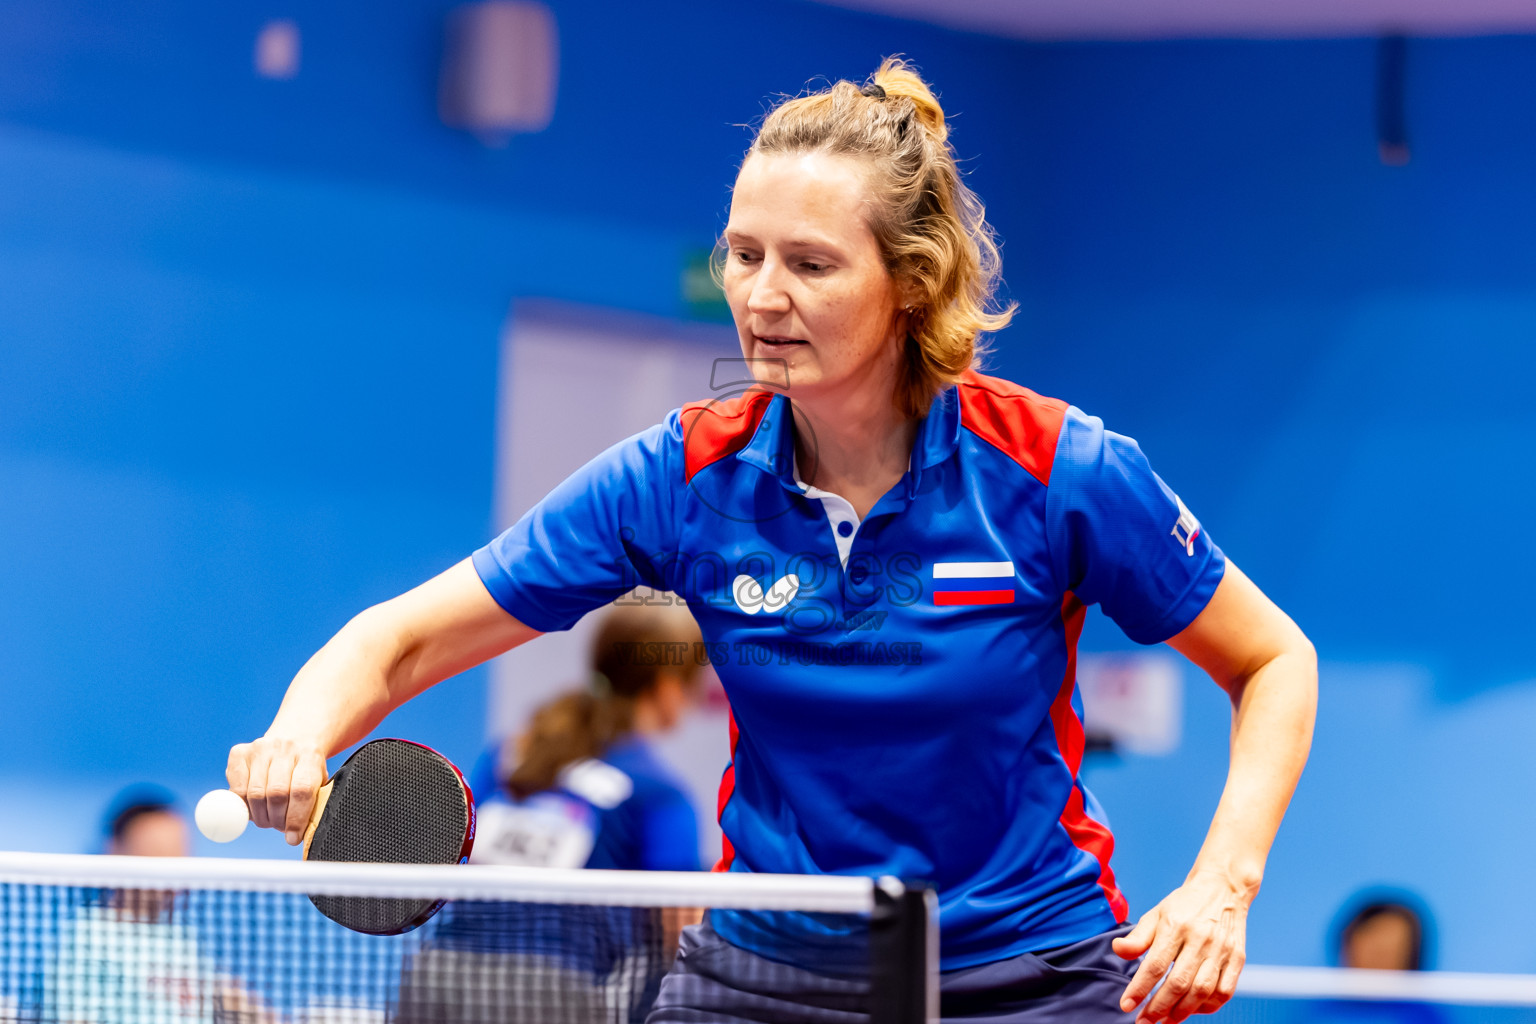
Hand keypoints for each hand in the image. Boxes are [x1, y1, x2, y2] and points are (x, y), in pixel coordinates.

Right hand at [226, 737, 327, 845]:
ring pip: (254, 793)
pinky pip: (236, 788)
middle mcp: (285, 748)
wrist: (295, 736)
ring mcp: (260, 748)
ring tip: (267, 819)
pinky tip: (252, 808)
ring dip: (259, 816)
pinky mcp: (240, 752)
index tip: (293, 838)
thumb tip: (297, 836)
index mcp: (310, 755)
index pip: (301, 790)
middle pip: (276, 793)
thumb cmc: (307, 768)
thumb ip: (313, 804)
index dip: (295, 819)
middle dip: (276, 819)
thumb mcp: (318, 781)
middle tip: (279, 827)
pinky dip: (242, 805)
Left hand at [1112, 870, 1252, 1022]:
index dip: (1140, 988)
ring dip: (1182, 1011)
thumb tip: (1118, 950)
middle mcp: (1199, 939)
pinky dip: (1208, 1006)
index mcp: (1175, 926)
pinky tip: (1192, 1010)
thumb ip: (1138, 937)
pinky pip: (1224, 991)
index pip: (1155, 965)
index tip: (1126, 1005)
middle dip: (1159, 1007)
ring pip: (1202, 991)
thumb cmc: (1184, 905)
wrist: (1223, 888)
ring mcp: (1221, 950)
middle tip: (1144, 1022)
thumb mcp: (1156, 914)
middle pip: (1179, 983)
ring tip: (1165, 1021)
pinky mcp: (1237, 959)